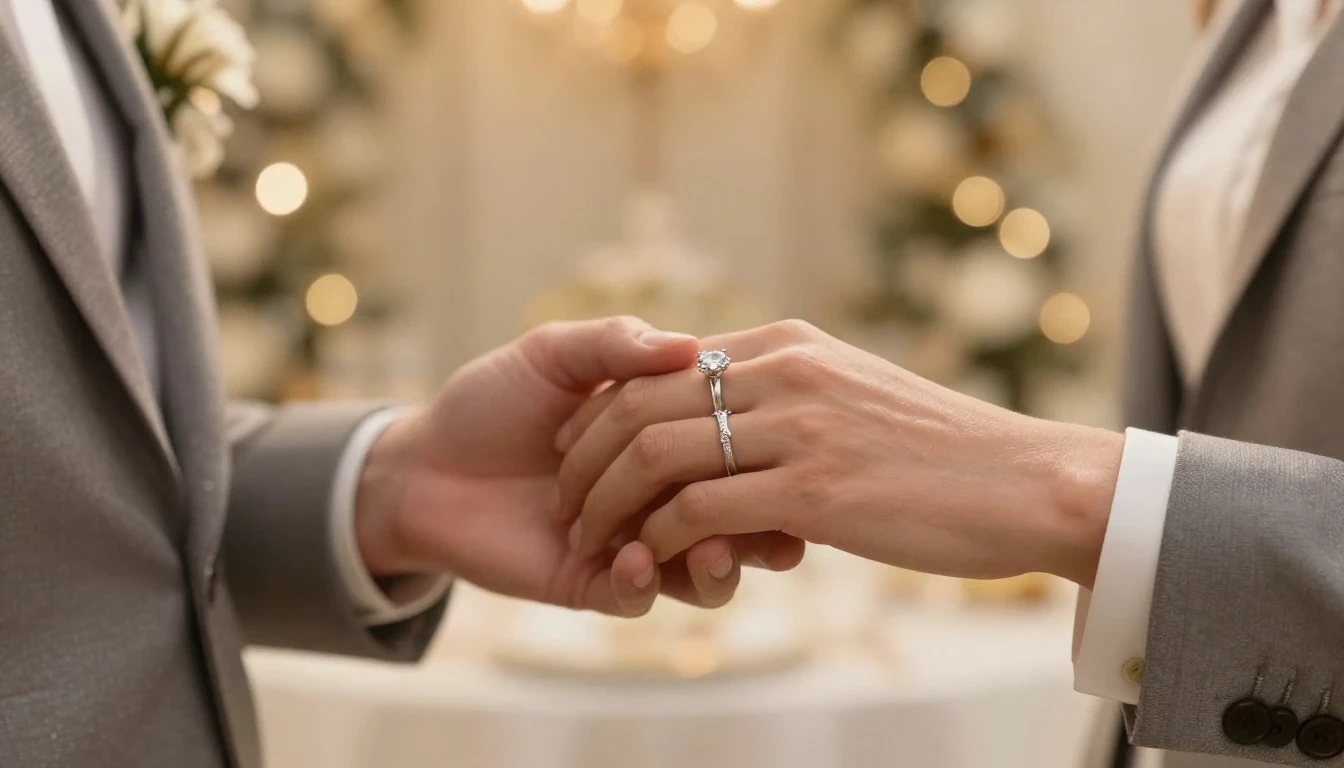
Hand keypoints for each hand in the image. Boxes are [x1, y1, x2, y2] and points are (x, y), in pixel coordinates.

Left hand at [352, 316, 802, 616]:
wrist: (423, 463)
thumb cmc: (491, 400)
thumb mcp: (554, 354)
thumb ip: (616, 345)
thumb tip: (689, 343)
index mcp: (664, 436)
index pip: (731, 444)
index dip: (760, 448)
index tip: (790, 443)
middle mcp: (659, 492)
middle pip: (737, 515)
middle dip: (765, 525)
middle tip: (782, 528)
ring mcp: (631, 540)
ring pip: (703, 570)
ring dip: (718, 563)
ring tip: (713, 548)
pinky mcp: (594, 584)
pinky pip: (639, 595)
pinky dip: (645, 579)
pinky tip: (631, 557)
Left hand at [556, 319, 1123, 588]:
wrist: (1027, 482)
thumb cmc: (942, 453)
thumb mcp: (854, 396)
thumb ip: (789, 396)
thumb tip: (732, 419)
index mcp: (786, 343)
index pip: (660, 364)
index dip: (605, 408)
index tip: (579, 450)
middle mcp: (783, 371)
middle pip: (640, 401)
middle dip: (586, 455)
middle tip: (565, 499)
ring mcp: (798, 426)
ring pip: (657, 454)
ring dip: (610, 503)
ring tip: (590, 539)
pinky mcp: (814, 489)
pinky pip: (700, 509)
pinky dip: (659, 539)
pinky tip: (650, 562)